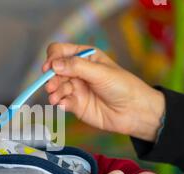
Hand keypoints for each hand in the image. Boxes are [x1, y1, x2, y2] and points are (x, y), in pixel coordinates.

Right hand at [43, 43, 165, 141]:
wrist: (134, 111)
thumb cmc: (123, 86)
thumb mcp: (100, 72)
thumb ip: (76, 67)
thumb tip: (54, 64)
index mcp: (84, 57)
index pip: (60, 51)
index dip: (52, 58)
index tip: (49, 67)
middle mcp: (77, 71)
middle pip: (54, 70)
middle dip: (51, 78)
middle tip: (51, 86)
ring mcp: (75, 88)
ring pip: (56, 87)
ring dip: (53, 92)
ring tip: (55, 98)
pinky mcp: (75, 104)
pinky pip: (61, 101)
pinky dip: (59, 102)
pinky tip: (62, 105)